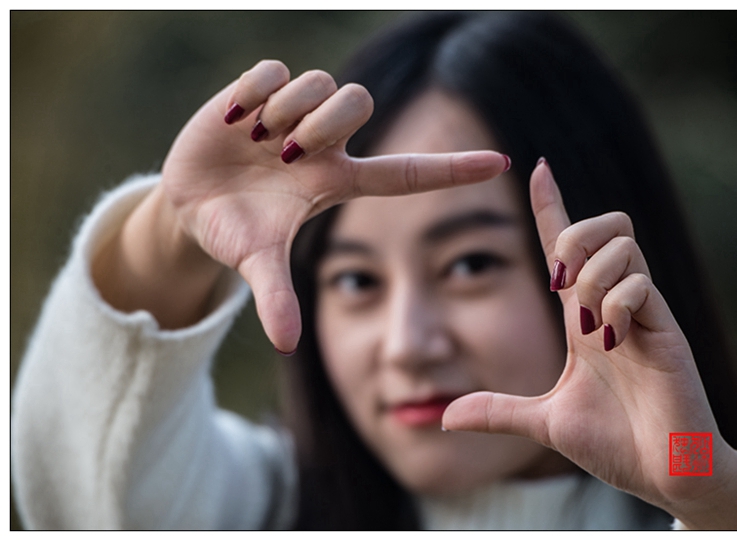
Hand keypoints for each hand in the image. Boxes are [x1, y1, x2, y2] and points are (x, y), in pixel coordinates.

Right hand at [159, 60, 507, 352]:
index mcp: (337, 180)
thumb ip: (275, 298)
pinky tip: (234, 121)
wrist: (190, 204)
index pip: (405, 173)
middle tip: (285, 154)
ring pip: (319, 83)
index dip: (452, 169)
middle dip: (324, 124)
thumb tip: (285, 346)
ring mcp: (292, 113)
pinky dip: (255, 93)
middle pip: (358, 101)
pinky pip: (274, 70)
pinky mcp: (257, 90)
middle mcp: (323, 142)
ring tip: (254, 141)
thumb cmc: (236, 233)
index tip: (501, 164)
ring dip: (287, 112)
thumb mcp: (257, 264)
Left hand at [443, 159, 736, 512]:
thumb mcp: (543, 423)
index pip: (567, 247)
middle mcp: (613, 305)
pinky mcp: (667, 331)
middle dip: (575, 235)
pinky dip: (619, 304)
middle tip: (560, 281)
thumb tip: (444, 416)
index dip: (552, 206)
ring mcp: (643, 315)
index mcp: (584, 317)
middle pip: (607, 226)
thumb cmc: (613, 444)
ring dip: (594, 276)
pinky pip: (642, 286)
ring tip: (591, 325)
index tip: (537, 169)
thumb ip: (497, 410)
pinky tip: (613, 341)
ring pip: (623, 247)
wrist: (663, 474)